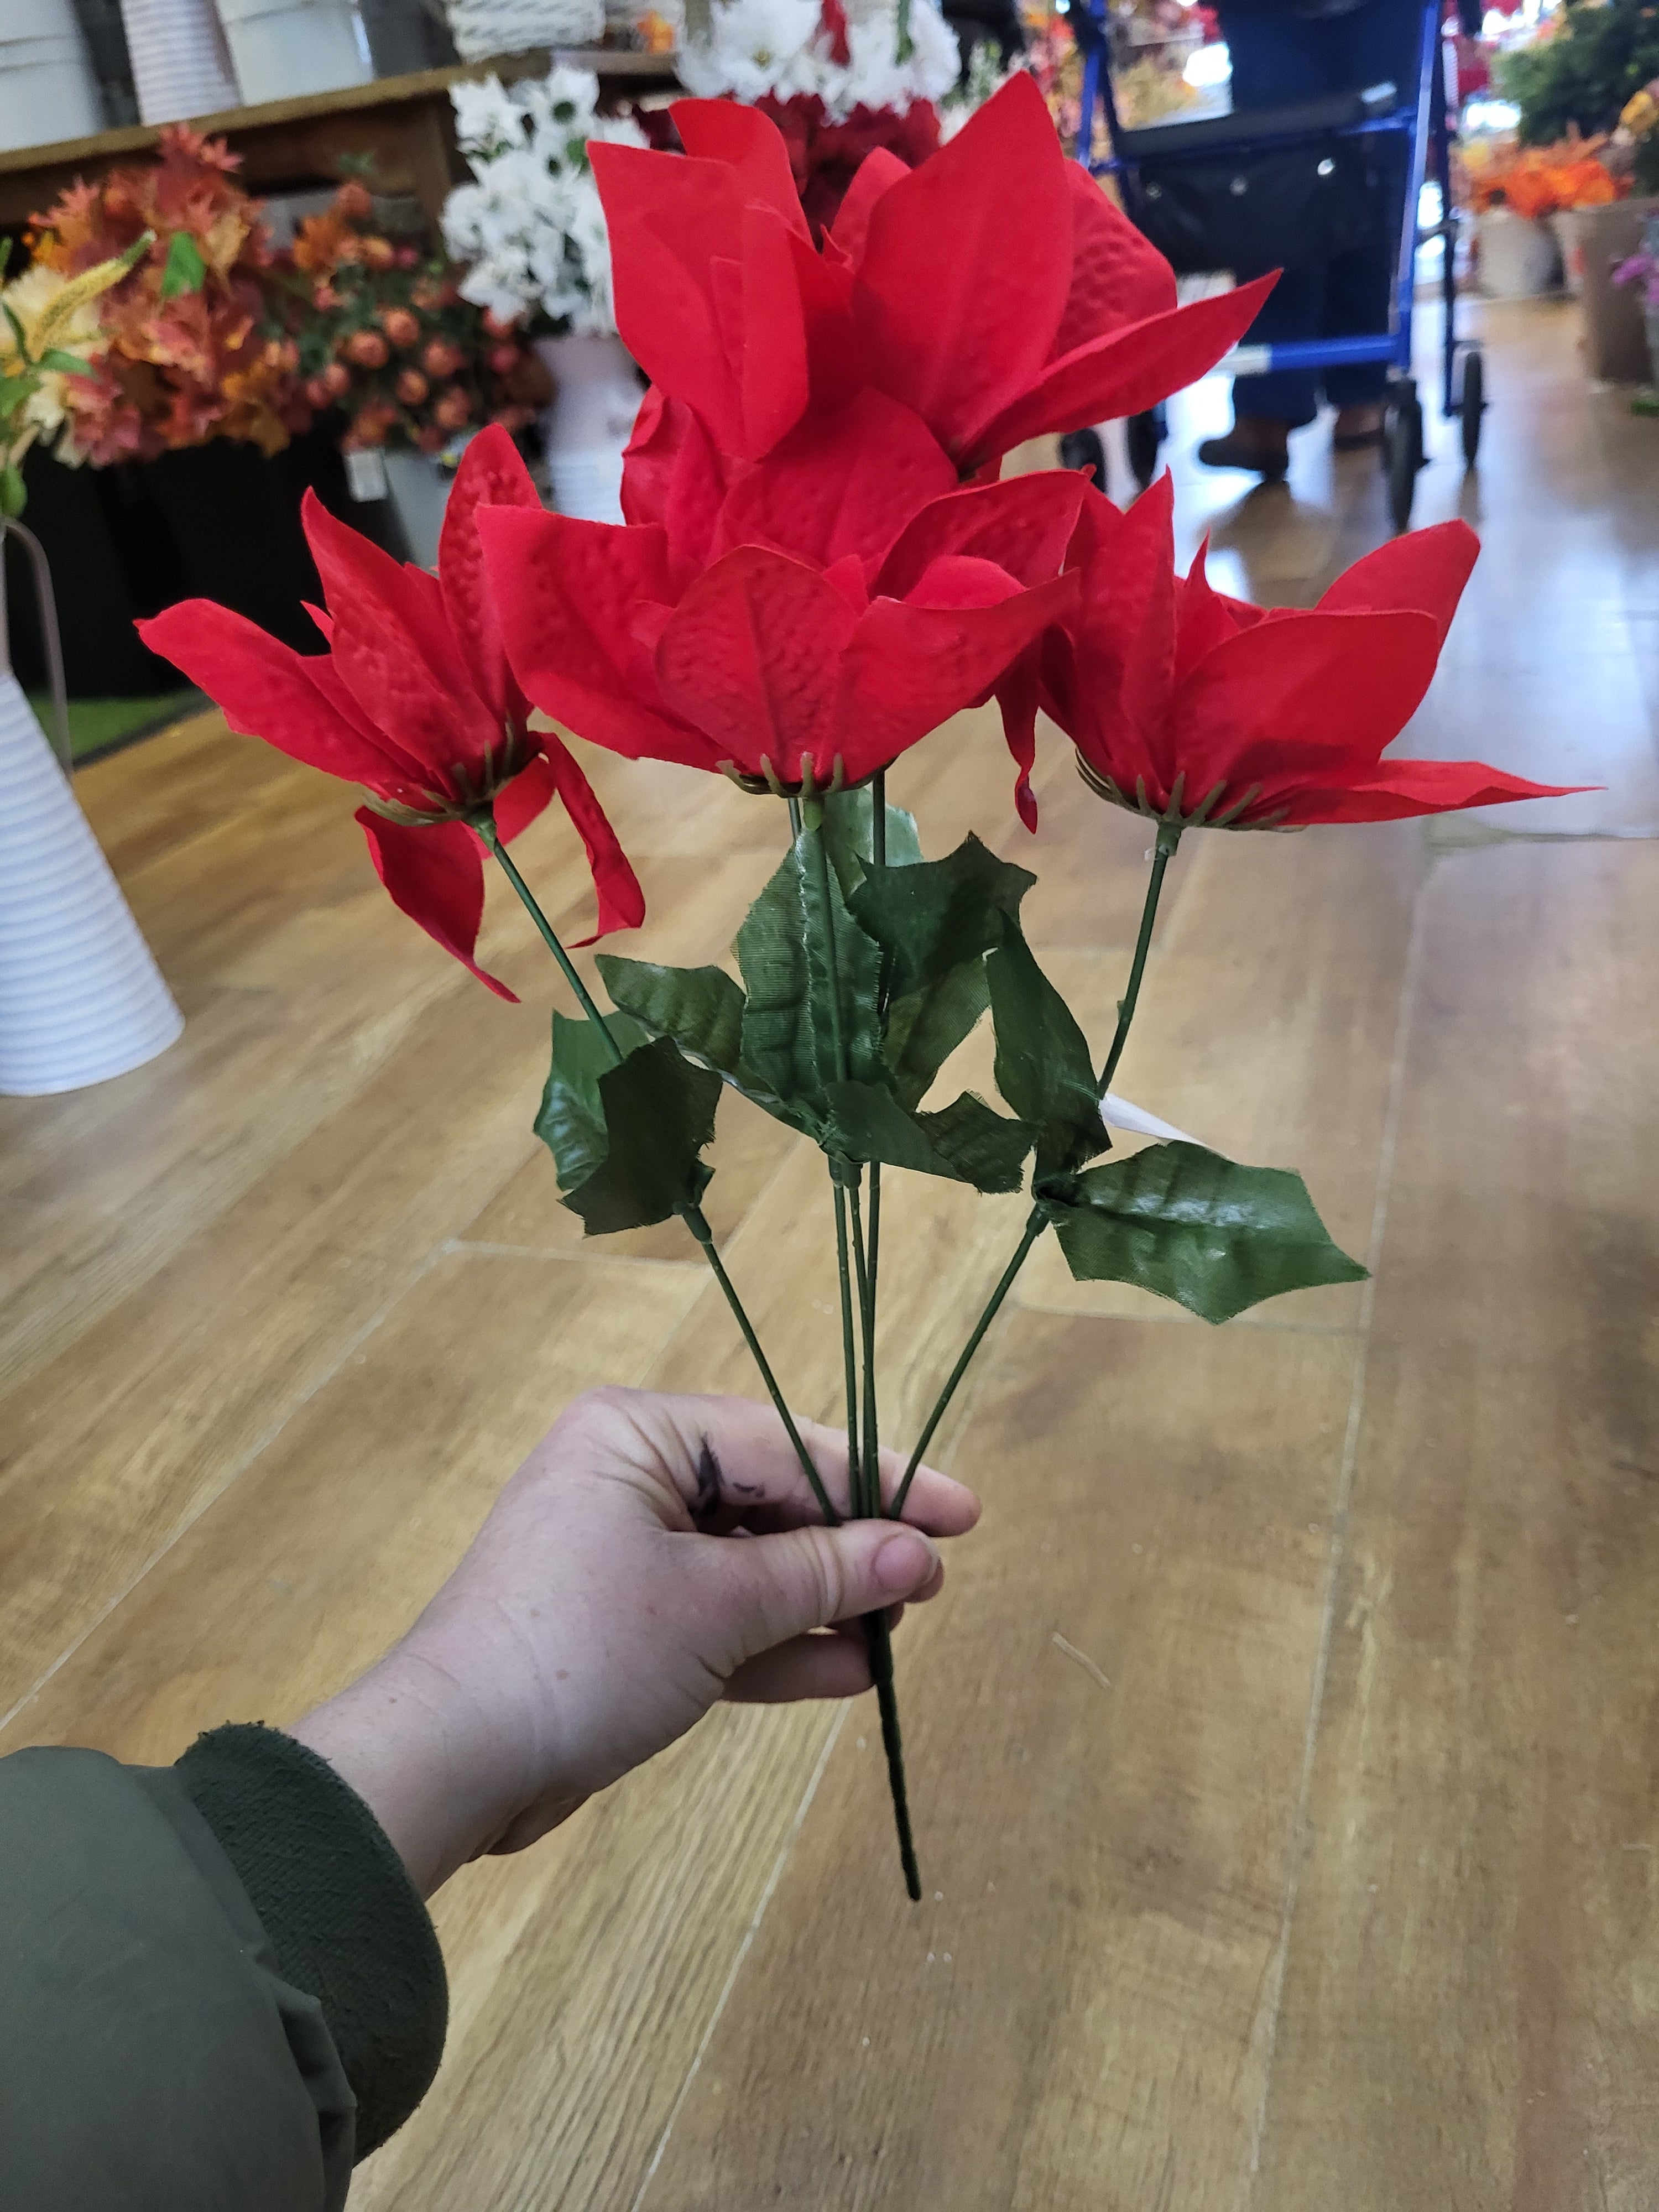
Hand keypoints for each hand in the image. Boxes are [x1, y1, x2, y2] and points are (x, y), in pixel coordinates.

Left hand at [290, 1388, 978, 1894]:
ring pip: (751, 1567)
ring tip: (901, 1630)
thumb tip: (918, 1555)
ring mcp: (624, 1557)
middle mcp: (631, 1479)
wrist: (452, 1761)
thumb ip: (823, 1573)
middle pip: (773, 1501)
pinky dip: (779, 1644)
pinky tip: (852, 1667)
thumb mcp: (718, 1605)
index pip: (789, 1444)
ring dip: (824, 1602)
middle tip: (933, 1583)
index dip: (883, 1481)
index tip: (965, 1515)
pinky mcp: (624, 1630)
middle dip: (853, 1546)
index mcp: (640, 1434)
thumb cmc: (582, 1652)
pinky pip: (720, 1621)